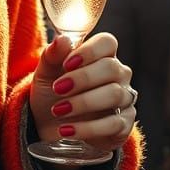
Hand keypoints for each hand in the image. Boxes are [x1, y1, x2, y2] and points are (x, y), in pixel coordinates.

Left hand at [29, 32, 135, 153]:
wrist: (49, 124)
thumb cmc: (52, 91)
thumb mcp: (45, 72)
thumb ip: (52, 55)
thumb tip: (62, 40)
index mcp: (100, 55)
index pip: (107, 42)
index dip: (90, 50)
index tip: (66, 64)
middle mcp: (118, 74)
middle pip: (112, 68)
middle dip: (83, 78)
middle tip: (58, 88)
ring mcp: (124, 99)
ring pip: (114, 95)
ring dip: (84, 102)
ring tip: (59, 110)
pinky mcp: (124, 125)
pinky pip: (114, 124)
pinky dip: (88, 128)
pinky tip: (67, 130)